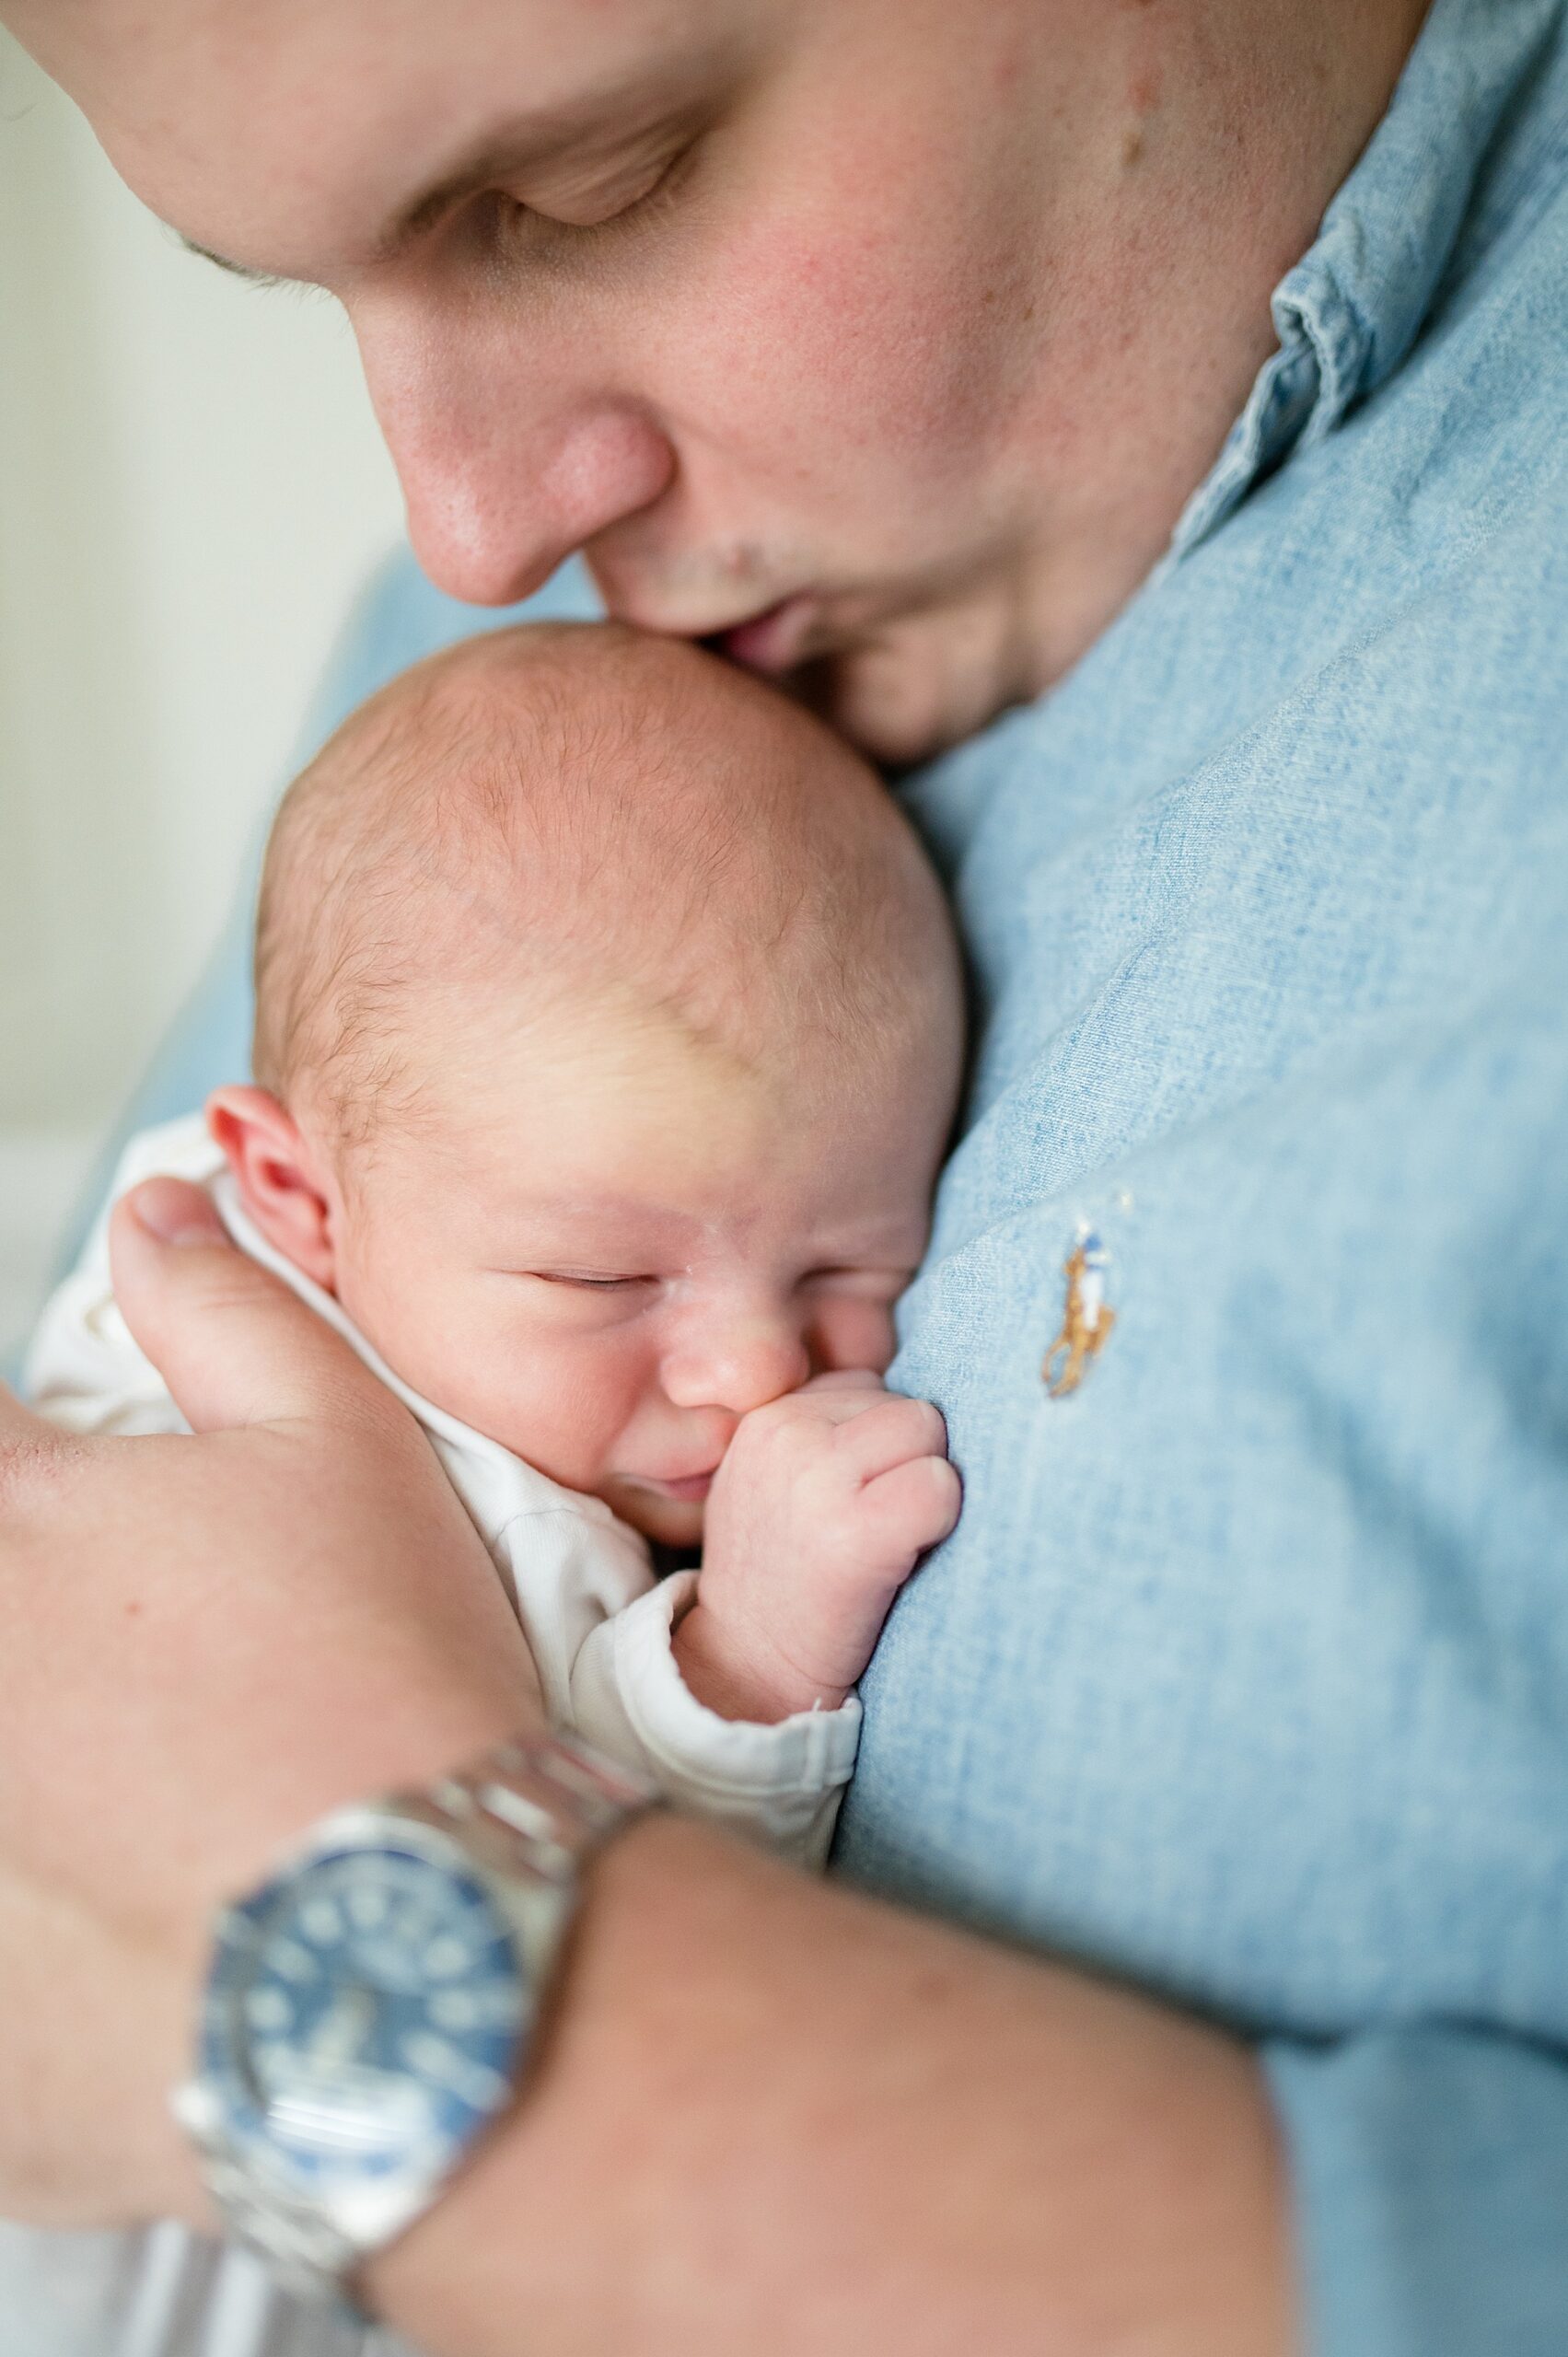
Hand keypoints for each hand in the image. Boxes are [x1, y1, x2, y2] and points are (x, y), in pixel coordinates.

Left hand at [0, 1178, 540, 2228]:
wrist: (423, 1926)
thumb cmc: (389, 1675)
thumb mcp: (341, 1442)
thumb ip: (224, 1307)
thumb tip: (155, 1213)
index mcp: (17, 1522)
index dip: (15, 1449)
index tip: (56, 1489)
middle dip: (52, 1595)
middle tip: (132, 1631)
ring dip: (48, 1727)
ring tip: (147, 1749)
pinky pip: (10, 1920)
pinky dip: (48, 1896)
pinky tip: (133, 1888)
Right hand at [675, 1370, 960, 1721]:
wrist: (745, 1665)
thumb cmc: (776, 1573)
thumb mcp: (769, 1479)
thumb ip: (821, 1431)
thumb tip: (916, 1406)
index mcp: (768, 1417)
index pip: (868, 1389)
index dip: (878, 1446)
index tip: (851, 1499)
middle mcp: (788, 1434)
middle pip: (909, 1410)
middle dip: (909, 1462)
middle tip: (874, 1522)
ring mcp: (820, 1479)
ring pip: (930, 1437)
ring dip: (928, 1488)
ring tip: (887, 1537)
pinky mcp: (857, 1532)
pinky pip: (940, 1488)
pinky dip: (940, 1522)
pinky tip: (903, 1556)